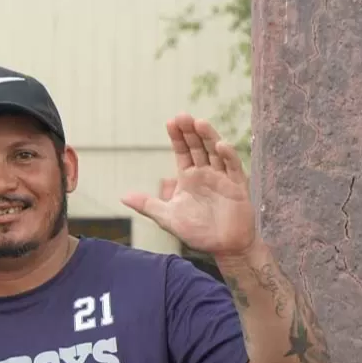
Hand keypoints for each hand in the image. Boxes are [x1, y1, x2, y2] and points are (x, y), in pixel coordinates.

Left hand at [121, 113, 257, 257]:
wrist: (223, 247)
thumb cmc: (197, 231)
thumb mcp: (167, 218)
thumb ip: (147, 205)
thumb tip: (123, 196)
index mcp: (189, 177)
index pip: (182, 152)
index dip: (177, 137)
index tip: (170, 122)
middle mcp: (206, 173)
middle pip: (198, 147)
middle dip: (191, 131)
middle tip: (182, 116)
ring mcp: (223, 177)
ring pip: (215, 152)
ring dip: (209, 137)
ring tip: (199, 123)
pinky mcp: (238, 186)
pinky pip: (234, 167)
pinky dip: (228, 156)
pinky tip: (220, 146)